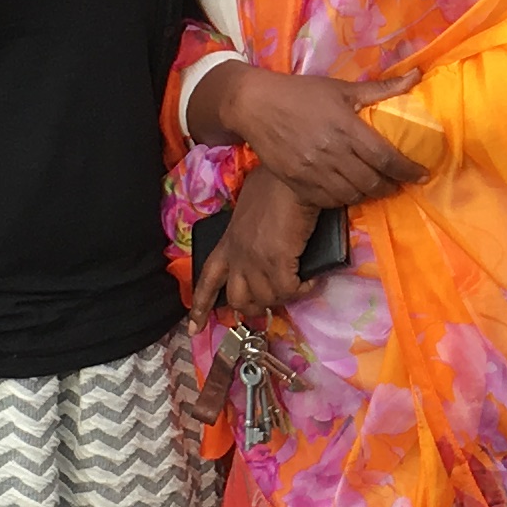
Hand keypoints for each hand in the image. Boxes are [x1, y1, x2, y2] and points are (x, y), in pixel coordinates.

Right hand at [191, 61, 423, 210]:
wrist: (255, 105)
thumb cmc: (301, 93)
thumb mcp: (342, 88)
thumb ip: (381, 88)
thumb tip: (416, 75)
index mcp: (345, 128)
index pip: (384, 157)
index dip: (407, 170)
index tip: (423, 174)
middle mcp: (331, 153)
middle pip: (370, 182)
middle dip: (391, 187)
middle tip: (400, 183)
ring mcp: (312, 171)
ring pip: (351, 195)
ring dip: (369, 195)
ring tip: (378, 187)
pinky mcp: (296, 183)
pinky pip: (328, 201)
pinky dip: (344, 200)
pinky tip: (351, 191)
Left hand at [192, 177, 327, 317]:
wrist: (290, 176)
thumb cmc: (273, 184)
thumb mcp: (249, 210)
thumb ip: (250, 230)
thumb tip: (263, 240)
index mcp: (227, 243)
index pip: (207, 280)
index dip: (201, 306)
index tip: (194, 329)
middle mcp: (237, 256)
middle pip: (239, 300)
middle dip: (255, 308)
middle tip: (271, 305)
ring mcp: (255, 260)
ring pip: (266, 299)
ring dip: (284, 298)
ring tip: (299, 285)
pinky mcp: (276, 261)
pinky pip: (289, 291)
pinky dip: (303, 289)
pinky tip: (311, 279)